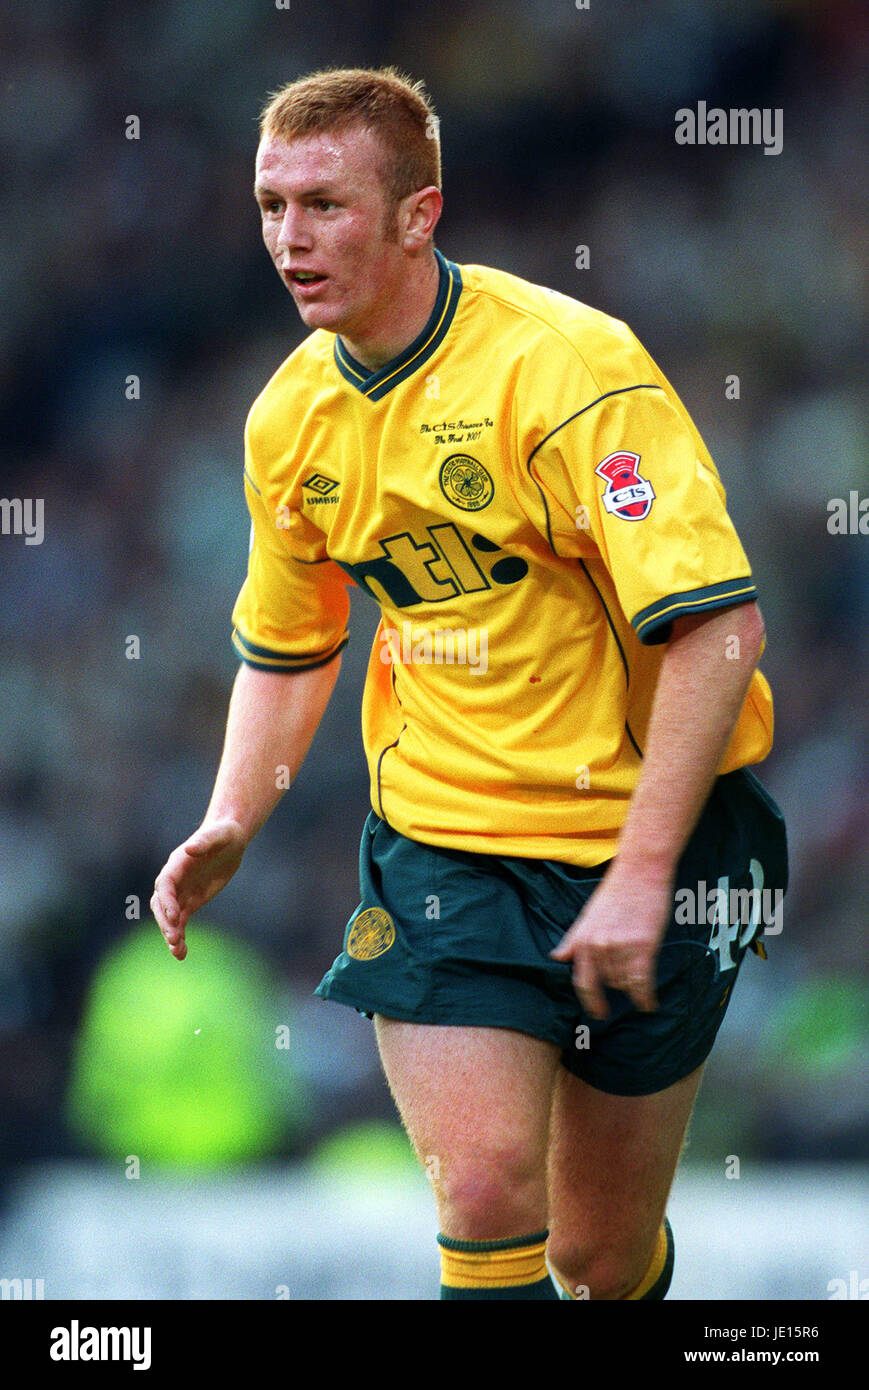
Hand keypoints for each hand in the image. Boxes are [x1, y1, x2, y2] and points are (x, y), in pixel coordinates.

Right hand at [150, 819, 246, 959]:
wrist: (229, 840)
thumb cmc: (224, 834)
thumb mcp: (218, 836)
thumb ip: (203, 842)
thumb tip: (189, 850)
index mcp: (177, 864)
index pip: (165, 884)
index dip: (167, 901)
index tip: (175, 916)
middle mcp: (174, 880)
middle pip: (162, 904)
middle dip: (166, 922)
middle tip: (175, 939)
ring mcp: (181, 892)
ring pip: (169, 917)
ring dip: (170, 934)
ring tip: (178, 952)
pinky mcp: (190, 902)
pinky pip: (181, 922)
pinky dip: (180, 936)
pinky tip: (182, 953)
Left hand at [550, 863, 674, 1019]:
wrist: (640, 870)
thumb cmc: (617, 890)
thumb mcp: (587, 915)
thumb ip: (573, 940)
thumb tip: (557, 957)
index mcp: (582, 940)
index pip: (582, 982)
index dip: (590, 1001)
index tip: (597, 1013)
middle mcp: (596, 947)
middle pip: (608, 984)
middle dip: (618, 987)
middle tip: (627, 991)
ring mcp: (618, 949)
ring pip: (626, 983)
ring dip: (633, 986)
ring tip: (642, 980)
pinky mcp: (641, 948)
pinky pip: (642, 984)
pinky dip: (646, 998)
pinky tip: (649, 1003)